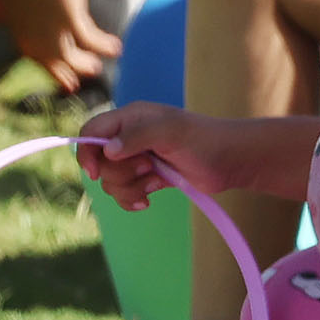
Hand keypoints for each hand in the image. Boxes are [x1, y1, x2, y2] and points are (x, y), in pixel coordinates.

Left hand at [3, 0, 120, 94]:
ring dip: (86, 64)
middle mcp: (30, 26)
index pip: (32, 50)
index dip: (48, 65)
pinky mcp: (67, 14)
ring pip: (70, 55)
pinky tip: (115, 48)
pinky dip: (103, 45)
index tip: (61, 77)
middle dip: (64, 72)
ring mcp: (47, 23)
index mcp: (16, 16)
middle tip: (76, 84)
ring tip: (100, 67)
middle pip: (50, 59)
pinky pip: (89, 38)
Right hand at [76, 101, 221, 207]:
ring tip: (156, 180)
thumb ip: (137, 136)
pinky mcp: (149, 179)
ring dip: (130, 187)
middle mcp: (130, 138)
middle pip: (100, 163)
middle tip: (149, 166)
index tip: (96, 171)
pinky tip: (149, 200)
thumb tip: (107, 150)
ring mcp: (139, 159)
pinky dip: (133, 199)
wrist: (232, 161)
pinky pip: (125, 194)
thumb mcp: (170, 132)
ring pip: (112, 182)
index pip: (91, 132)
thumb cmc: (204, 140)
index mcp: (130, 119)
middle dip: (121, 172)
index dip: (86, 152)